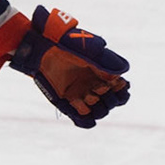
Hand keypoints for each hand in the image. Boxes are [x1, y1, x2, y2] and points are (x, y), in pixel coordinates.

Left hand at [9, 6, 129, 127]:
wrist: (43, 48)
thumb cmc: (66, 44)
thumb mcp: (89, 50)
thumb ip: (106, 60)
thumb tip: (122, 73)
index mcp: (103, 74)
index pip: (122, 91)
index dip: (122, 91)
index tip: (115, 84)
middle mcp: (94, 86)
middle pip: (113, 104)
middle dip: (109, 100)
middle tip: (98, 89)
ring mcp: (82, 95)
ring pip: (100, 113)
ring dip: (98, 109)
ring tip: (88, 97)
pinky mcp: (68, 103)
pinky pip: (83, 119)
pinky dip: (84, 117)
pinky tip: (78, 105)